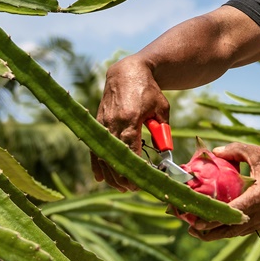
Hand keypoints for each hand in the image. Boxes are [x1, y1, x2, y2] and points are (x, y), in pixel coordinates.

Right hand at [92, 56, 168, 191]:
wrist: (127, 72)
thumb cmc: (148, 90)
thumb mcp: (161, 109)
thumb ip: (163, 132)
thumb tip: (164, 154)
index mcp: (129, 118)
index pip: (129, 150)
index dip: (134, 168)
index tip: (141, 181)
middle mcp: (112, 122)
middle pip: (114, 156)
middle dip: (122, 176)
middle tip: (133, 188)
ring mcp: (102, 123)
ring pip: (102, 155)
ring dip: (110, 174)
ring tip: (121, 187)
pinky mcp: (97, 123)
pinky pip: (95, 147)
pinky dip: (97, 163)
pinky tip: (101, 178)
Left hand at [186, 143, 259, 240]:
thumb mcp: (258, 152)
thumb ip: (235, 150)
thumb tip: (214, 151)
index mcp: (259, 197)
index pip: (232, 213)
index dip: (213, 219)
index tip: (196, 222)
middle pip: (231, 229)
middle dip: (210, 232)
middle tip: (191, 229)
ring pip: (238, 232)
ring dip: (219, 233)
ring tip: (200, 231)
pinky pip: (245, 229)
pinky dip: (231, 229)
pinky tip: (219, 226)